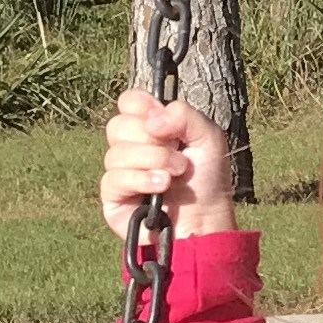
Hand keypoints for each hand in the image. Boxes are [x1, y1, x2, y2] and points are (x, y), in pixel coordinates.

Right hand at [99, 86, 238, 240]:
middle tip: (179, 157)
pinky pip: (113, 179)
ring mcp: (120, 172)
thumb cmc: (207, 181)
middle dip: (153, 141)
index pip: (128, 101)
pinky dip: (140, 180)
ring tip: (174, 176)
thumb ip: (184, 115)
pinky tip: (160, 187)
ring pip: (115, 153)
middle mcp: (131, 147)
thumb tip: (152, 120)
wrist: (206, 221)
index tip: (160, 121)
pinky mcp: (113, 197)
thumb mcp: (208, 138)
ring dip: (152, 162)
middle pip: (118, 125)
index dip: (140, 105)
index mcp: (151, 127)